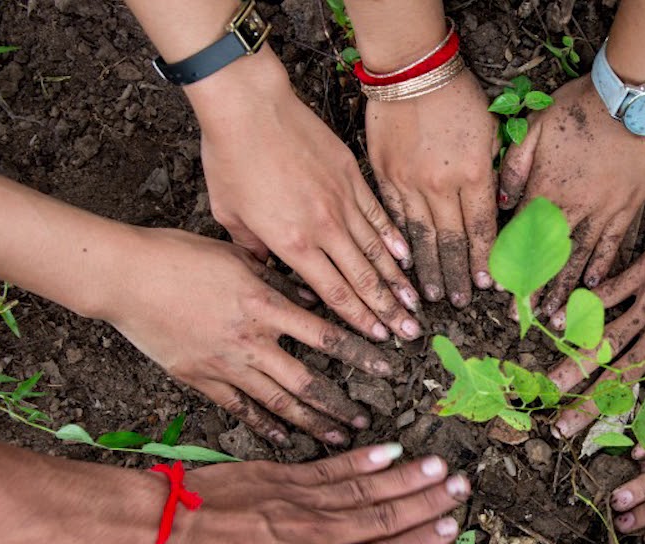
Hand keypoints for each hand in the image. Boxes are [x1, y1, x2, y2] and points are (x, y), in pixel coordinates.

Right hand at [105, 227, 395, 446]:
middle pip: (306, 380)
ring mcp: (224, 363)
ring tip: (338, 436)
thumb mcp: (237, 256)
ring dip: (310, 420)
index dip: (359, 351)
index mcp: (263, 304)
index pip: (325, 334)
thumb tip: (313, 295)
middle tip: (367, 419)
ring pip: (277, 401)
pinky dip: (262, 422)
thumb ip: (277, 280)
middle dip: (340, 403)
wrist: (123, 276)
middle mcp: (249, 339)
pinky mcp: (199, 377)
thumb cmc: (178, 255)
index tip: (386, 364)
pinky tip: (281, 435)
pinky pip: (238, 406)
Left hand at [146, 444, 468, 543]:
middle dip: (428, 502)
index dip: (420, 543)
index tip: (452, 527)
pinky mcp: (281, 476)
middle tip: (463, 486)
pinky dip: (364, 459)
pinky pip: (332, 467)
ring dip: (407, 477)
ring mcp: (301, 501)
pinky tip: (389, 450)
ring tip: (441, 465)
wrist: (157, 535)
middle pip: (385, 517)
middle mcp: (319, 535)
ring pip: (366, 488)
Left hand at [192, 61, 422, 342]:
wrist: (249, 106)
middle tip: (408, 332)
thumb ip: (252, 247)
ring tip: (415, 302)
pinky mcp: (350, 175)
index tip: (377, 336)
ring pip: (377, 249)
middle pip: (362, 279)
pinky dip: (394, 237)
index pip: (333, 292)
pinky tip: (407, 255)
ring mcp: (341, 200)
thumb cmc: (230, 157)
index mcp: (291, 243)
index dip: (358, 319)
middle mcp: (323, 227)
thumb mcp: (229, 212)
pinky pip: (378, 214)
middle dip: (387, 309)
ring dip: (397, 279)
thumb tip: (267, 266)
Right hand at [367, 72, 499, 306]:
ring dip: (427, 270)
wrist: (412, 68)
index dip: (485, 261)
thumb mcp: (490, 132)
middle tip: (458, 303)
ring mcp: (409, 183)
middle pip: (452, 242)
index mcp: (475, 174)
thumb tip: (495, 210)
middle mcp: (442, 186)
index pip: (482, 230)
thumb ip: (493, 173)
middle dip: (456, 277)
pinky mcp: (384, 176)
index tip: (487, 285)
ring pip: (421, 238)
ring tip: (428, 297)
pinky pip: (393, 219)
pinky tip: (402, 264)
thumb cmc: (458, 95)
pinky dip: (399, 244)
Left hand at [498, 75, 644, 317]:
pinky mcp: (627, 207)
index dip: (511, 265)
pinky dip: (602, 266)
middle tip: (525, 318)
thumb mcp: (533, 126)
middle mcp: (572, 207)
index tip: (502, 291)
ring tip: (556, 316)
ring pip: (579, 257)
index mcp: (545, 188)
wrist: (628, 99)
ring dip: (566, 288)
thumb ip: (513, 166)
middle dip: (536, 289)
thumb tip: (501, 202)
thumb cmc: (578, 107)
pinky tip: (593, 287)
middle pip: (549, 256)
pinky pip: (612, 244)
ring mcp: (602, 210)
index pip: (522, 236)